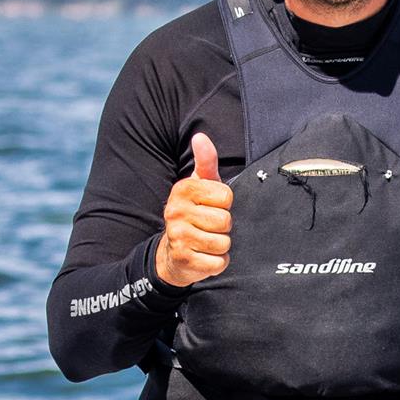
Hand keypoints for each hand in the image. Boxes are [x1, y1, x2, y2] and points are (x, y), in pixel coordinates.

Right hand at [155, 133, 232, 286]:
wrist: (173, 252)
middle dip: (224, 228)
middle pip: (225, 220)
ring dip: (221, 246)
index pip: (226, 196)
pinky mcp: (183, 260)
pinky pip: (218, 262)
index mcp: (183, 189)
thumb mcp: (201, 185)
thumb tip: (200, 137)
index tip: (211, 207)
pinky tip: (204, 256)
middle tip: (209, 227)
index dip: (224, 204)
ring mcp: (177, 236)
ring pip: (223, 243)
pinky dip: (217, 263)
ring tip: (207, 242)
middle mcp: (175, 211)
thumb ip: (206, 161)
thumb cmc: (194, 214)